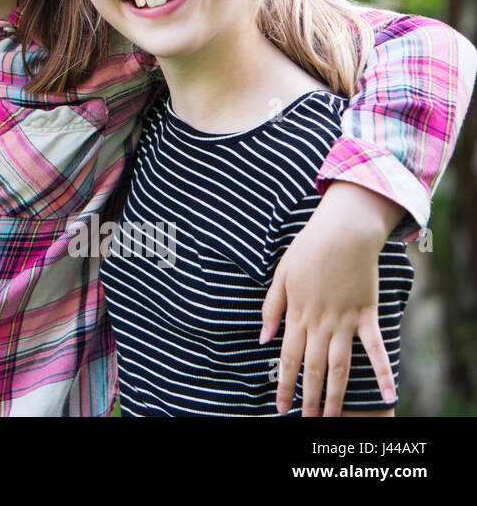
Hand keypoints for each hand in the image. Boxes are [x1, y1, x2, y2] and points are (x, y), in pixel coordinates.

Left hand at [260, 182, 401, 415]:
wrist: (343, 231)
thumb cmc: (308, 250)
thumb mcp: (280, 276)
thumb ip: (271, 309)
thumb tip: (263, 339)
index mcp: (297, 315)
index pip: (288, 358)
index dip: (284, 384)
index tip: (280, 407)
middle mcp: (321, 323)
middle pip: (313, 368)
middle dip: (308, 398)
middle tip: (306, 422)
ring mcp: (345, 321)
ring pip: (339, 366)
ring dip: (335, 394)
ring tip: (330, 418)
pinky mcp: (367, 315)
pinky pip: (376, 348)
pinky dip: (383, 371)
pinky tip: (389, 395)